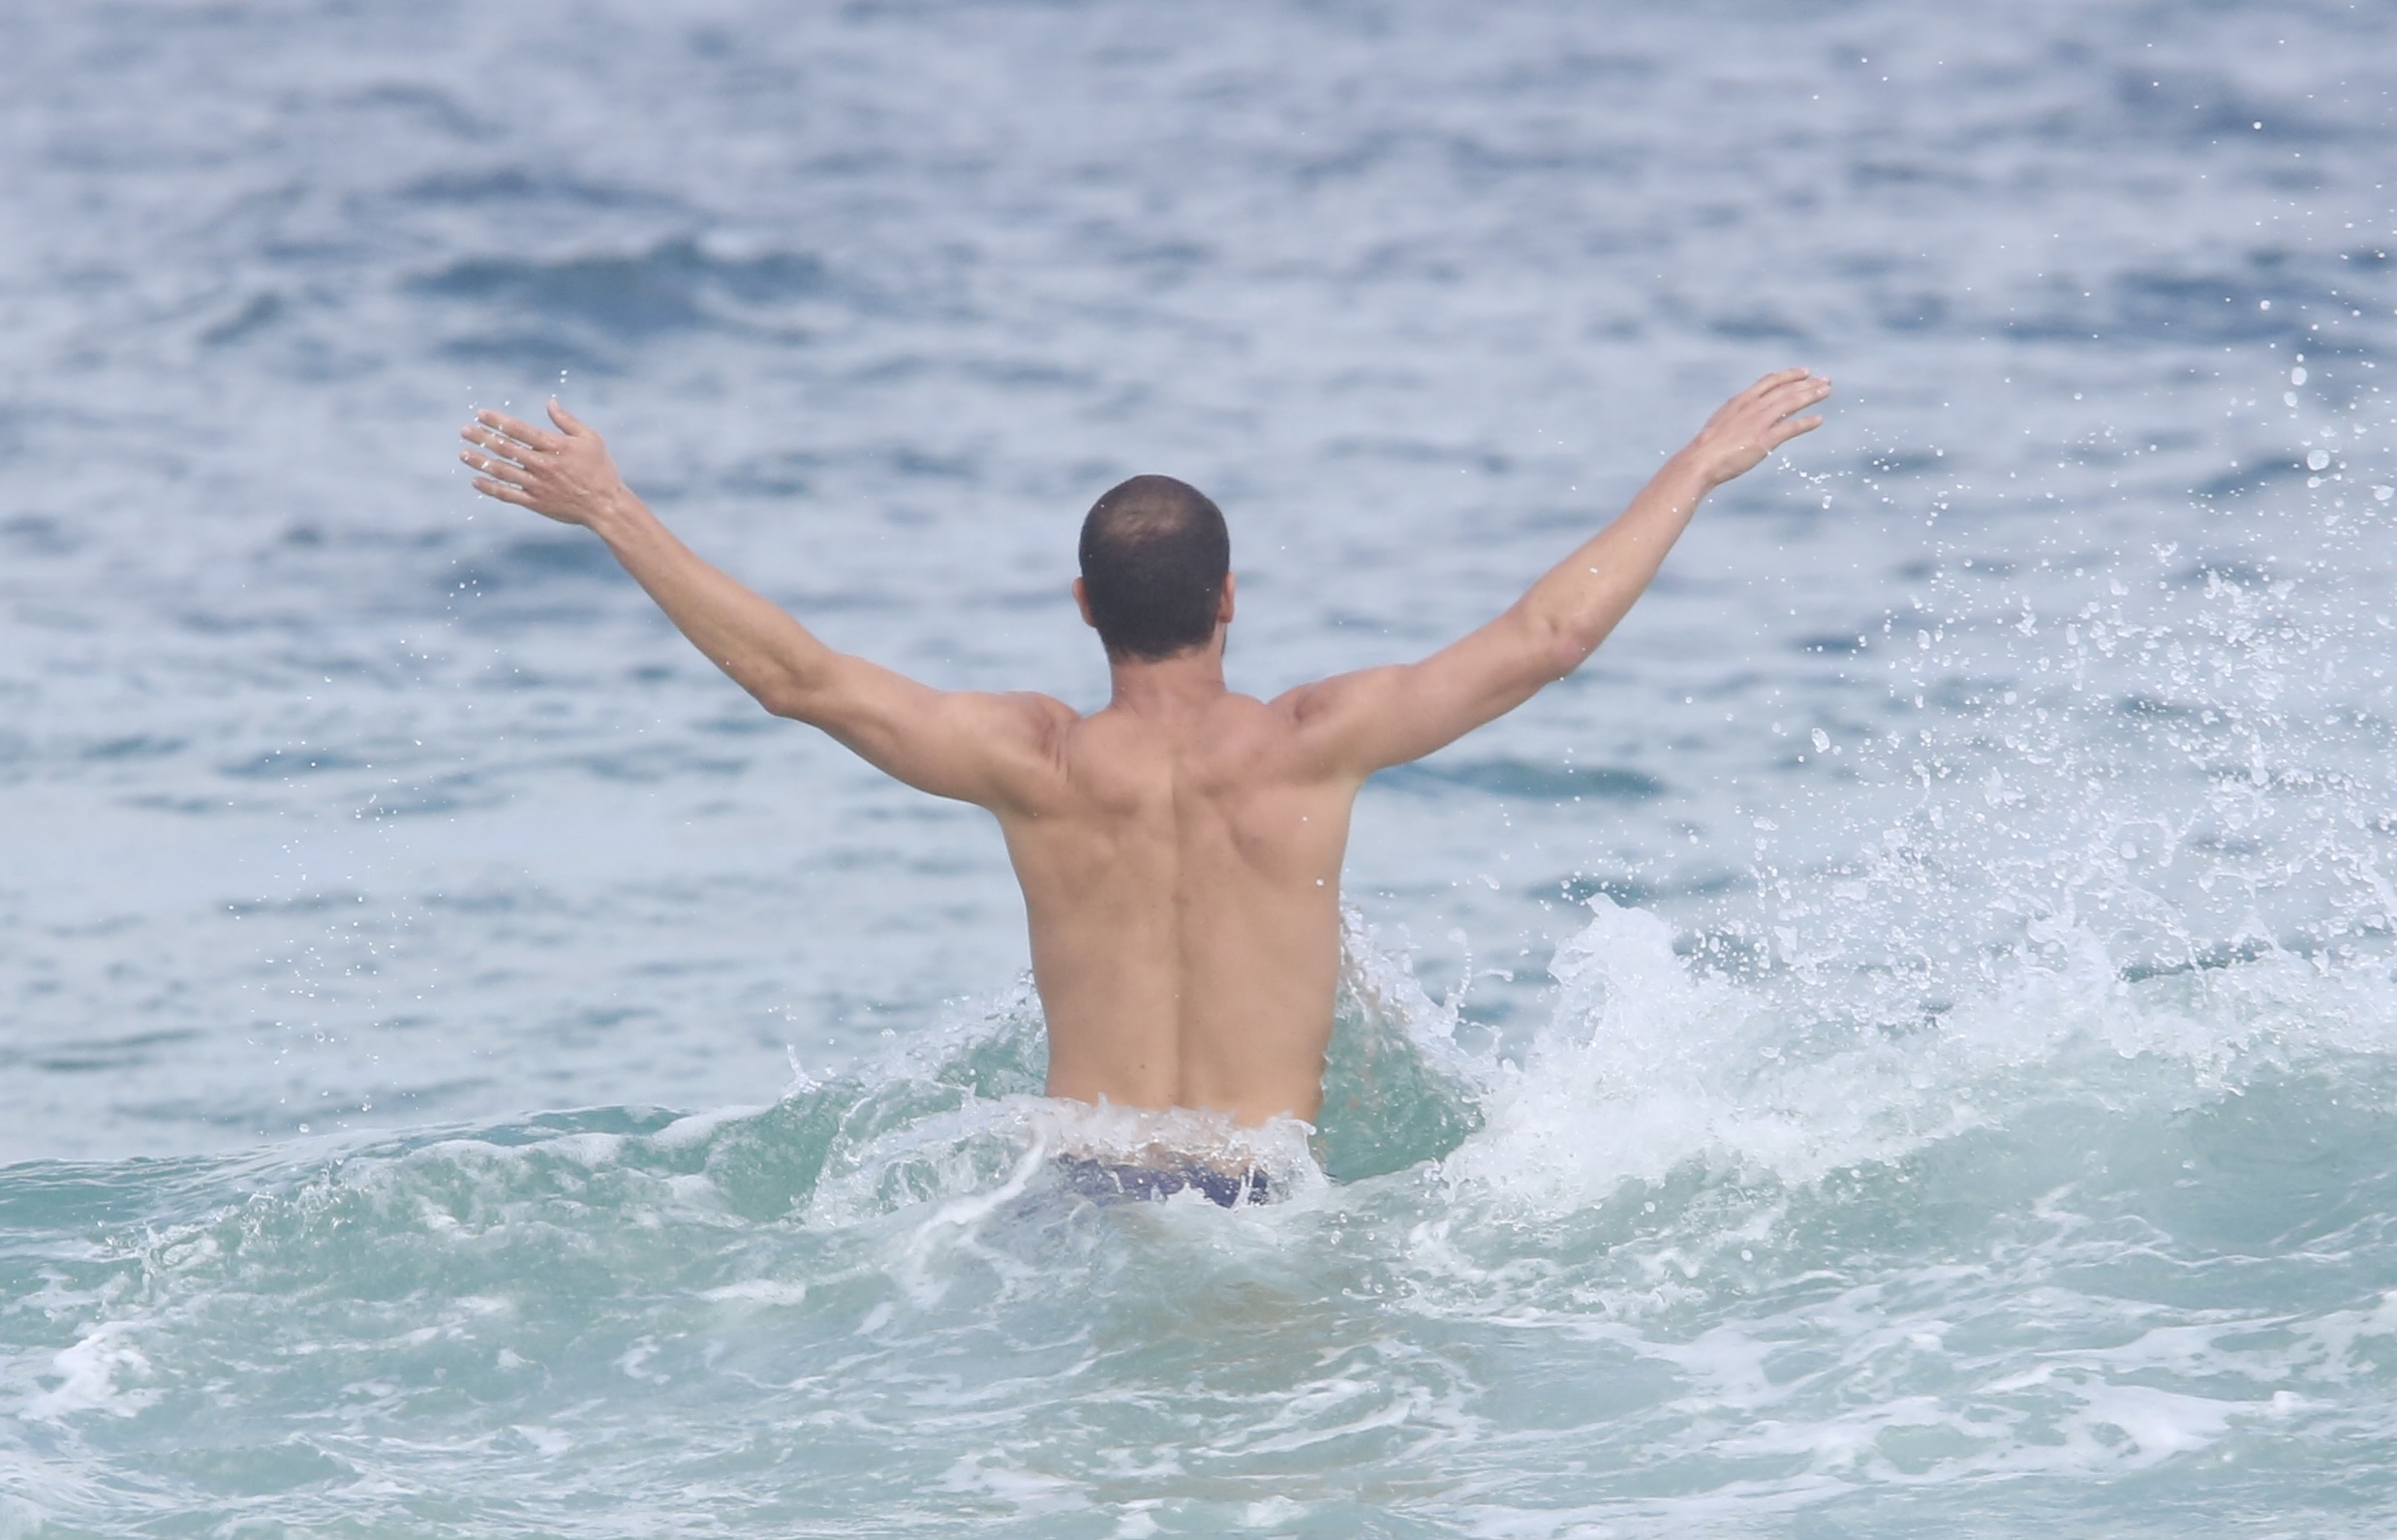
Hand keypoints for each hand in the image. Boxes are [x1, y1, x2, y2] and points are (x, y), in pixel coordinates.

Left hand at [458, 400, 633, 528]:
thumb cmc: (600, 470)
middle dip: (482, 438)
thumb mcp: (590, 439)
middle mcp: (542, 465)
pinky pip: (507, 494)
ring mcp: (537, 485)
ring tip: (463, 453)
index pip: (519, 430)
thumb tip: (550, 402)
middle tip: (465, 430)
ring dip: (480, 461)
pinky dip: (490, 487)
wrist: (605, 505)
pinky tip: (476, 480)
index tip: (481, 414)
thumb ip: (567, 421)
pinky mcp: (535, 502)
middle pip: (505, 448)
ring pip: (502, 471)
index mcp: (554, 447)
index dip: (498, 421)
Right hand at [1678, 368, 1830, 487]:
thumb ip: (1738, 416)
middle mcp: (1752, 407)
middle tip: (1826, 380)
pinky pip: (1790, 427)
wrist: (1700, 460)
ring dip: (1811, 396)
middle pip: (1786, 390)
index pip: (1770, 381)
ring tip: (1827, 392)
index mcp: (1741, 400)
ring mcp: (1759, 422)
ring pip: (1791, 403)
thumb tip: (1746, 418)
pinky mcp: (1764, 439)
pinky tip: (1818, 420)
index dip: (1790, 375)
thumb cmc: (1707, 447)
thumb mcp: (1722, 422)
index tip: (1805, 372)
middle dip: (1807, 384)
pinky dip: (1806, 422)